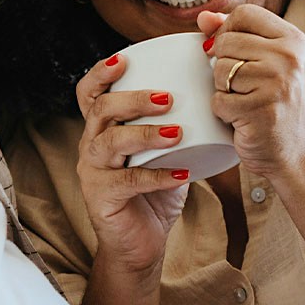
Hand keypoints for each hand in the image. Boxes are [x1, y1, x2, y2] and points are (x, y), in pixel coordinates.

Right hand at [74, 52, 191, 275]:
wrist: (139, 246)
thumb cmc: (154, 195)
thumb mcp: (165, 155)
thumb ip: (178, 128)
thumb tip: (215, 97)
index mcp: (102, 130)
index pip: (89, 93)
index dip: (101, 73)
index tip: (124, 58)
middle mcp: (90, 146)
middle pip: (101, 109)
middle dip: (134, 99)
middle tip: (168, 97)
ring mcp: (92, 173)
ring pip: (109, 141)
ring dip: (145, 133)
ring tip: (177, 132)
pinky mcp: (101, 198)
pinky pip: (128, 181)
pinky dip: (158, 176)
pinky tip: (183, 175)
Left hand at [198, 7, 304, 179]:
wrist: (300, 152)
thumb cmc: (279, 105)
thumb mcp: (269, 63)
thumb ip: (237, 35)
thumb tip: (203, 17)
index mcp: (293, 40)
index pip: (244, 14)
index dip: (227, 31)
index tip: (233, 52)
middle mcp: (288, 58)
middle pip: (226, 42)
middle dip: (223, 65)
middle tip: (244, 86)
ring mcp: (276, 84)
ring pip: (219, 71)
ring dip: (223, 90)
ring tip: (245, 101)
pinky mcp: (260, 111)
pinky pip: (219, 101)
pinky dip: (223, 113)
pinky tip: (242, 119)